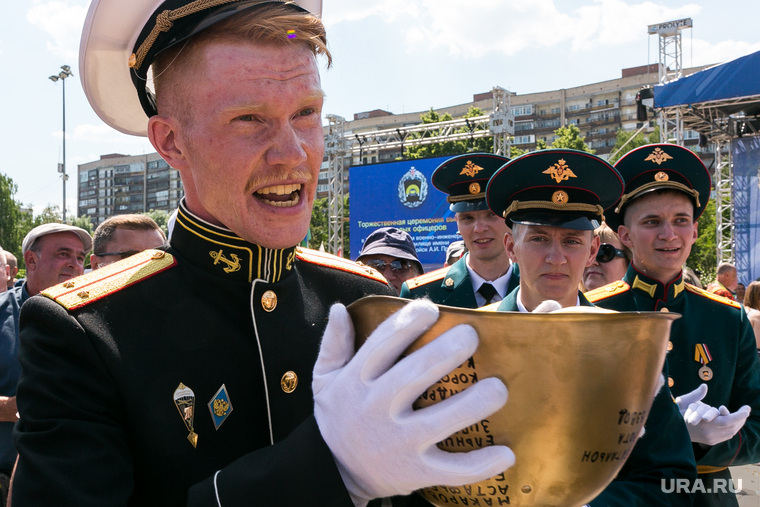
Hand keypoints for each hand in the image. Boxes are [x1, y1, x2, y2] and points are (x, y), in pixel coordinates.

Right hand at [313, 300, 514, 503]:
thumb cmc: (338, 418)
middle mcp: (377, 409)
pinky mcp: (416, 471)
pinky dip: (480, 465)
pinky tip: (506, 453)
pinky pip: (452, 469)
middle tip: (471, 335)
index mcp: (357, 381)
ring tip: (498, 387)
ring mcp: (399, 442)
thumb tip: (339, 309)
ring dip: (472, 404)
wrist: (334, 473)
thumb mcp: (324, 380)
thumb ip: (333, 344)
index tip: (430, 309)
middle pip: (415, 376)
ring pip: (440, 421)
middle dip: (445, 353)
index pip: (382, 345)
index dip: (407, 323)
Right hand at [675, 384, 750, 444]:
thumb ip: (695, 395)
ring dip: (738, 423)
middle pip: (732, 426)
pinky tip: (734, 422)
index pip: (728, 421)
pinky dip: (732, 428)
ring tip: (742, 415)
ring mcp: (711, 439)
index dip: (739, 415)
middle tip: (746, 409)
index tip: (747, 409)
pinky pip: (727, 435)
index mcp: (704, 424)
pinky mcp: (711, 442)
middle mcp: (710, 434)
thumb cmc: (677, 413)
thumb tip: (704, 387)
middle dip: (740, 418)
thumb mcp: (684, 402)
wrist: (673, 431)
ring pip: (731, 431)